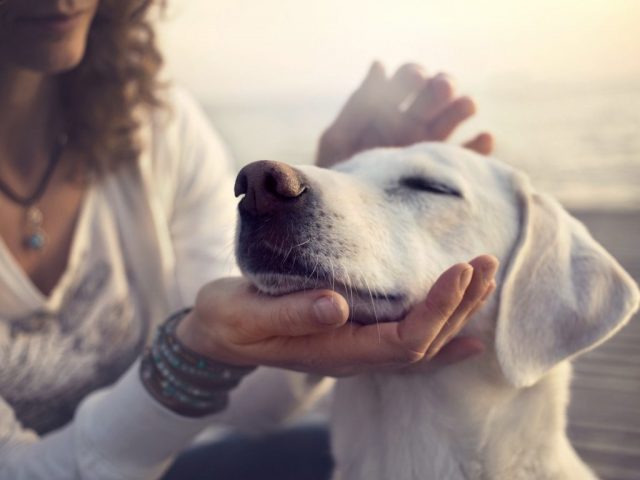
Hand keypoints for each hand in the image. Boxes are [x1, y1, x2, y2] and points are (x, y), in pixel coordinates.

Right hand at [176, 255, 497, 376]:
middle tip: (485, 262)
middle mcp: (354, 356)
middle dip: (460, 304)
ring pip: (422, 342)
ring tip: (484, 279)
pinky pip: (408, 343)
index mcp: (334, 351)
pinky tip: (468, 333)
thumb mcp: (247, 315)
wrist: (218, 334)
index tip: (460, 270)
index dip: (437, 309)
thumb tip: (336, 305)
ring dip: (457, 312)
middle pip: (424, 343)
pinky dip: (442, 335)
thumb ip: (290, 314)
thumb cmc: (229, 321)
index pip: (403, 340)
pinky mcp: (353, 335)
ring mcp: (356, 350)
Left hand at [316, 62, 493, 167]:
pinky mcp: (443, 173)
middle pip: (435, 95)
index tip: (416, 78)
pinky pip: (467, 157)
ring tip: (466, 105)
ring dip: (462, 107)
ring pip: (454, 119)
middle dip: (441, 86)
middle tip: (442, 88)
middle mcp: (412, 124)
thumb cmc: (337, 178)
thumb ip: (359, 105)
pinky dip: (479, 147)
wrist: (348, 219)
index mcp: (387, 110)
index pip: (407, 80)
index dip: (413, 75)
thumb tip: (379, 64)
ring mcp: (429, 147)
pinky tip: (483, 138)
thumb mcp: (339, 140)